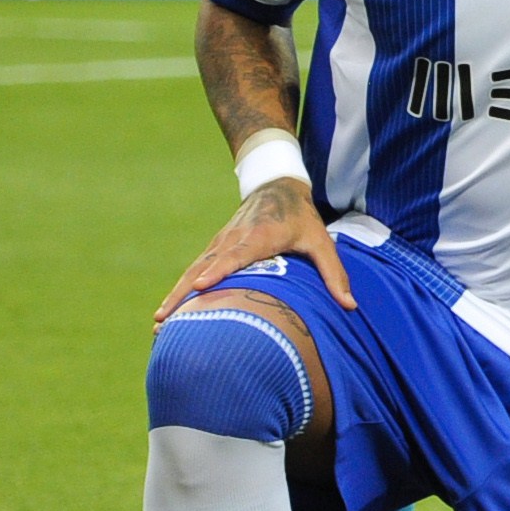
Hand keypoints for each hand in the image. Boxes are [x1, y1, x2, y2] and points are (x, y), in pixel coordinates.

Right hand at [157, 173, 348, 321]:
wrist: (276, 187)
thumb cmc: (302, 218)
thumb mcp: (322, 241)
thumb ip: (334, 273)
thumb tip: (351, 306)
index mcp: (260, 237)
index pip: (236, 255)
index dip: (219, 270)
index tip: (200, 286)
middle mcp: (233, 240)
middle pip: (204, 267)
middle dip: (183, 294)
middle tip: (163, 320)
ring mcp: (219, 243)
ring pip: (192, 270)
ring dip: (174, 296)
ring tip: (158, 323)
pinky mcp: (213, 248)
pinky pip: (192, 270)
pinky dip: (178, 290)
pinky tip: (166, 313)